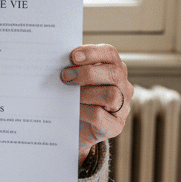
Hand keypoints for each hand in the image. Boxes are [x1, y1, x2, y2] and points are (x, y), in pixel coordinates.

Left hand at [60, 44, 132, 167]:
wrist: (75, 129)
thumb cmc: (77, 99)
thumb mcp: (77, 81)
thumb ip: (73, 70)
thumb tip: (57, 61)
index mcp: (114, 70)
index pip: (110, 54)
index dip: (92, 53)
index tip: (72, 56)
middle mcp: (123, 87)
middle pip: (114, 73)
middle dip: (87, 73)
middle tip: (64, 76)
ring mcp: (122, 108)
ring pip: (111, 95)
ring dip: (86, 93)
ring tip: (67, 95)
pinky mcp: (115, 126)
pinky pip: (100, 115)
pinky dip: (83, 111)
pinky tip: (72, 109)